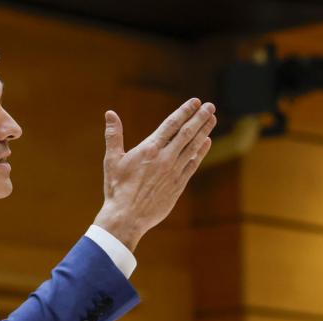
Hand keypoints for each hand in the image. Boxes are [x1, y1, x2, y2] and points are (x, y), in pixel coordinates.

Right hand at [93, 98, 216, 251]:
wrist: (127, 217)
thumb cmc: (117, 189)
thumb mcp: (112, 160)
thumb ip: (113, 135)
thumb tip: (110, 113)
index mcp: (149, 149)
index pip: (171, 124)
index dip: (185, 111)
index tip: (196, 102)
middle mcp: (165, 158)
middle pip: (187, 133)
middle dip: (199, 118)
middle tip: (210, 106)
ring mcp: (174, 172)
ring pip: (193, 147)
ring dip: (204, 131)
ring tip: (212, 119)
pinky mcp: (178, 185)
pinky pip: (193, 164)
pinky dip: (200, 152)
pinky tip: (207, 142)